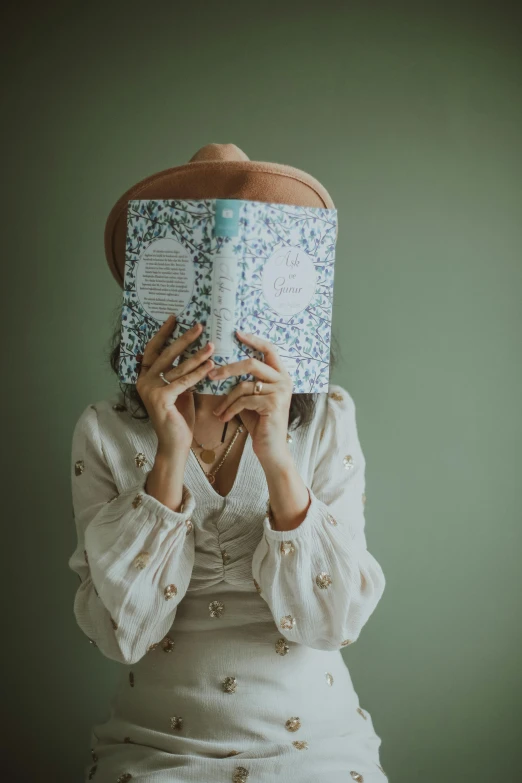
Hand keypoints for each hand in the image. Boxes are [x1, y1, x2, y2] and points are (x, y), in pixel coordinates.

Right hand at [136, 316, 214, 456]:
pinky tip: (210, 365)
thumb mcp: (181, 390)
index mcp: (145, 377)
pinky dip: (198, 372)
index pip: (153, 349)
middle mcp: (143, 382)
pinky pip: (183, 381)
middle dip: (183, 338)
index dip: (163, 333)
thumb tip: (197, 351)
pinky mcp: (160, 398)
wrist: (175, 444)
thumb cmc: (179, 418)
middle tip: (198, 326)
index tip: (174, 318)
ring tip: (211, 344)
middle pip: (165, 354)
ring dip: (196, 354)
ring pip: (177, 367)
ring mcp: (149, 390)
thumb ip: (181, 373)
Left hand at [209, 331, 292, 465]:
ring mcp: (281, 392)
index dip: (253, 339)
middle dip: (228, 368)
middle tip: (211, 374)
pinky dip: (231, 409)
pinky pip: (245, 400)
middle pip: (252, 363)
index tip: (236, 333)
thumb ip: (244, 381)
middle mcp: (284, 380)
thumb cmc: (259, 422)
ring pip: (245, 385)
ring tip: (217, 410)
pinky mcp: (274, 405)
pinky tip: (224, 417)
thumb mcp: (251, 398)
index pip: (269, 349)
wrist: (271, 449)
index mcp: (281, 374)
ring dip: (227, 399)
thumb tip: (220, 364)